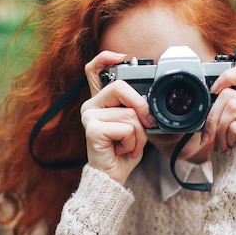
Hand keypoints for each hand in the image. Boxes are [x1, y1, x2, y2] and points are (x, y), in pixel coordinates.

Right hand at [81, 51, 154, 183]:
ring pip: (129, 113)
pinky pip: (126, 128)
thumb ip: (136, 109)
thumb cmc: (123, 152)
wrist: (112, 178)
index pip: (93, 70)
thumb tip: (147, 105)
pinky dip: (133, 142)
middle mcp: (90, 106)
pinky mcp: (92, 130)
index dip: (106, 58)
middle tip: (146, 125)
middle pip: (120, 87)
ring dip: (139, 135)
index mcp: (99, 101)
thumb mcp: (134, 125)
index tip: (122, 57)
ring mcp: (88, 117)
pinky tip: (123, 150)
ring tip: (130, 145)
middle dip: (140, 107)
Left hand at [200, 66, 235, 151]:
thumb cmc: (228, 151)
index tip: (212, 90)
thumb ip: (221, 106)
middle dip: (212, 116)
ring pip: (232, 107)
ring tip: (223, 143)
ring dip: (219, 128)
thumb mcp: (222, 124)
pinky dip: (226, 138)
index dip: (228, 76)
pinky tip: (230, 149)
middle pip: (230, 94)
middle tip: (209, 134)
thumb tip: (208, 91)